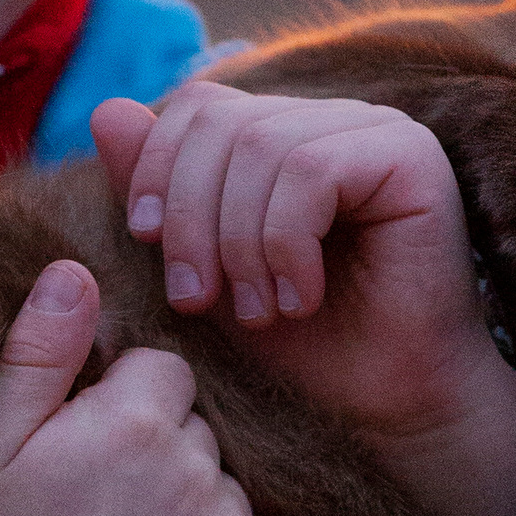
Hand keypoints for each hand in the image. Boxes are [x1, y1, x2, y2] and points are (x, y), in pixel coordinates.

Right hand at [0, 259, 308, 515]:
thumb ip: (39, 352)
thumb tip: (74, 270)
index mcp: (134, 419)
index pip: (165, 372)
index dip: (123, 408)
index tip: (84, 458)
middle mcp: (197, 471)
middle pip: (201, 430)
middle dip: (163, 456)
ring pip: (235, 493)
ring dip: (201, 514)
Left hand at [91, 86, 515, 515]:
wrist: (386, 410)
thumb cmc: (302, 349)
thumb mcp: (207, 268)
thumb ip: (162, 192)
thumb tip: (104, 109)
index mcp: (284, 132)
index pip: (200, 106)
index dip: (157, 168)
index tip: (145, 243)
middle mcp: (332, 119)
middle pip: (224, 122)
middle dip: (191, 216)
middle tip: (198, 299)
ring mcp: (376, 129)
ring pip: (263, 147)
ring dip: (241, 242)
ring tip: (258, 312)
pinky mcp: (411, 157)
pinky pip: (313, 170)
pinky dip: (286, 244)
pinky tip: (299, 299)